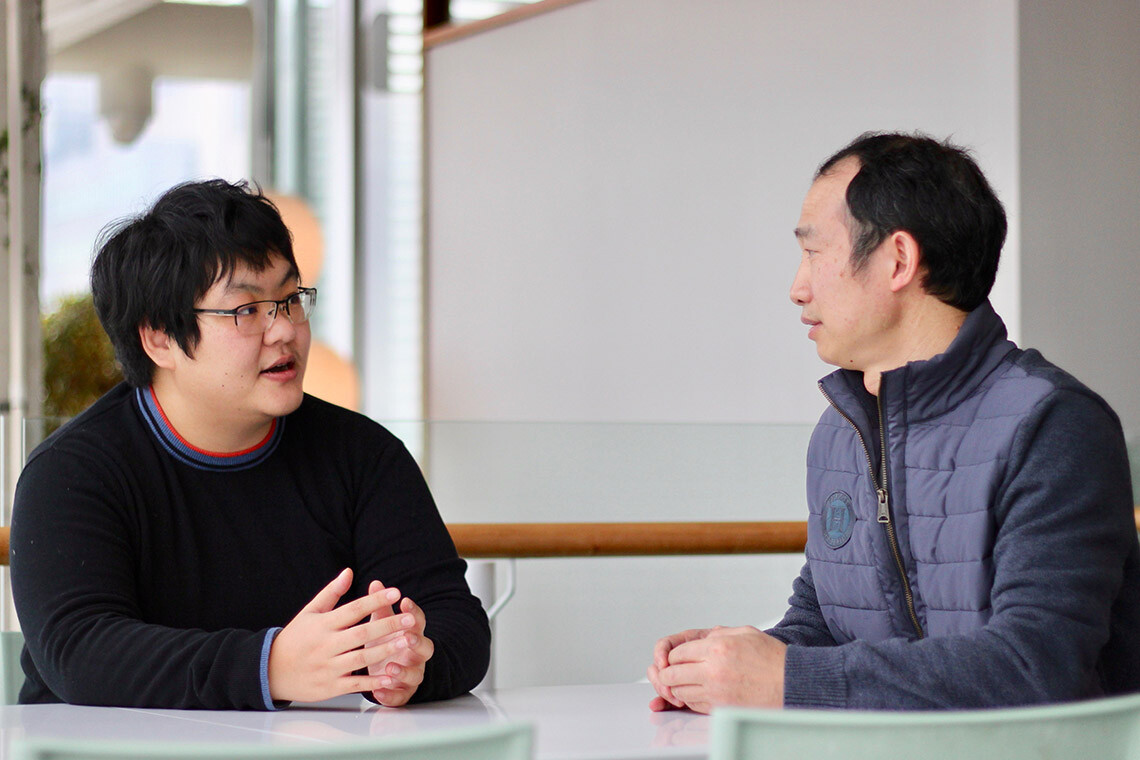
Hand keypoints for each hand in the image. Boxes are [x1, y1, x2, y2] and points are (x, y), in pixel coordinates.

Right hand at [268, 568, 418, 702]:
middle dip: (388, 626)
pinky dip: (373, 682)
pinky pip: (355, 684)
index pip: (353, 609)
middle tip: (410, 619)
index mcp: (323, 624)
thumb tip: (349, 571)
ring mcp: (328, 667)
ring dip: (385, 651)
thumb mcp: (309, 612)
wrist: (270, 671)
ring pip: (361, 658)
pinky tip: (391, 676)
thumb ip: (331, 593)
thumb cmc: (294, 638)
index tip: (395, 592)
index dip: (374, 601)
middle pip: (362, 634)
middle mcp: (326, 645)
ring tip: (407, 642)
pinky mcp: (330, 687)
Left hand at [364, 580, 433, 706]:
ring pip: (415, 674)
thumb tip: (376, 584)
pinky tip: (380, 692)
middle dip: (417, 642)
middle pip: (425, 648)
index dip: (413, 612)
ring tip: (390, 667)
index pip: (418, 622)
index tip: (404, 602)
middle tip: (407, 637)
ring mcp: (412, 674)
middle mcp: (416, 655)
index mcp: (412, 635)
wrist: (387, 672)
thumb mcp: (382, 624)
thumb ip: (380, 606)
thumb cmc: (385, 643)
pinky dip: (391, 695)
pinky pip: (400, 696)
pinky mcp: (403, 693)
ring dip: (404, 671)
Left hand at [652, 626, 785, 713]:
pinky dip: (690, 698)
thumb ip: (719, 634)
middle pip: (672, 673)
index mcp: (716, 648)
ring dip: (678, 686)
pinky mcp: (721, 707)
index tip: (676, 657)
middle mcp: (713, 671)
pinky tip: (696, 692)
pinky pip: (694, 704)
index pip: (677, 653)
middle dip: (667, 672)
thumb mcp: (744, 632)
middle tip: (669, 671)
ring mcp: (716, 692)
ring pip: (680, 691)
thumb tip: (702, 638)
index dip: (673, 655)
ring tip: (684, 681)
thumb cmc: (772, 658)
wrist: (791, 682)